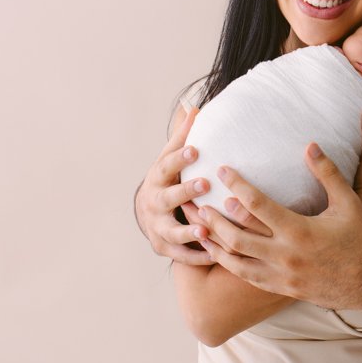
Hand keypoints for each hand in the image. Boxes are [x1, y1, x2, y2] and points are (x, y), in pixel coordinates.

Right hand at [134, 107, 215, 265]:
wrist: (147, 211)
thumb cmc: (168, 178)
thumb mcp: (171, 156)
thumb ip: (183, 136)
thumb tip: (195, 107)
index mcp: (158, 177)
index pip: (167, 165)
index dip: (180, 157)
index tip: (196, 149)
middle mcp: (155, 202)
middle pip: (168, 198)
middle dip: (185, 192)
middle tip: (205, 185)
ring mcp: (157, 226)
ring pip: (172, 231)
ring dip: (188, 231)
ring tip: (206, 231)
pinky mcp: (163, 246)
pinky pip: (180, 254)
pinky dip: (195, 256)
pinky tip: (214, 255)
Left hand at [196, 143, 361, 311]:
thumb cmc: (361, 238)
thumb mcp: (347, 202)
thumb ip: (327, 173)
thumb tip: (310, 144)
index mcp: (299, 230)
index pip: (258, 204)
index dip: (237, 185)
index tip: (222, 169)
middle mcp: (285, 255)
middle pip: (237, 236)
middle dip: (214, 218)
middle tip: (196, 200)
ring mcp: (281, 275)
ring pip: (236, 260)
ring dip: (214, 242)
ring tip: (196, 226)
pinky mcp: (281, 288)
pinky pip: (247, 277)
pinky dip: (228, 263)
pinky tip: (217, 252)